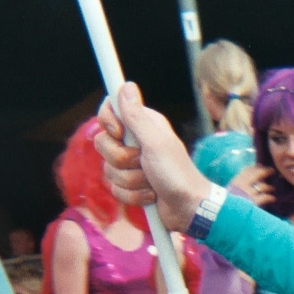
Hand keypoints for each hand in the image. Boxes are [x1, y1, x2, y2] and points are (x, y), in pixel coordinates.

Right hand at [94, 82, 209, 231]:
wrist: (190, 208)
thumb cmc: (178, 174)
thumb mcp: (156, 143)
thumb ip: (137, 116)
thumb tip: (126, 85)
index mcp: (143, 126)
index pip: (110, 112)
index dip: (108, 122)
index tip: (119, 132)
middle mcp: (136, 143)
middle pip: (104, 143)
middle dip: (122, 159)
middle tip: (144, 163)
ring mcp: (132, 165)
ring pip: (109, 169)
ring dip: (132, 181)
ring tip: (152, 183)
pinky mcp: (131, 185)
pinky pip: (115, 189)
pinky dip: (134, 196)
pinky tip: (151, 196)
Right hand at [229, 165, 274, 206]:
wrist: (223, 209)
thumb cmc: (226, 202)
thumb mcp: (229, 190)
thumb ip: (237, 185)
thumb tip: (245, 180)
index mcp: (236, 181)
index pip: (247, 170)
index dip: (255, 167)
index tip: (261, 166)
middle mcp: (243, 184)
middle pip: (258, 174)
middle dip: (266, 171)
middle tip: (272, 171)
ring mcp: (248, 193)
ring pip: (263, 186)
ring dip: (269, 187)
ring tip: (272, 188)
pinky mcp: (253, 202)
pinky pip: (265, 197)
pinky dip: (270, 197)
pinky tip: (273, 198)